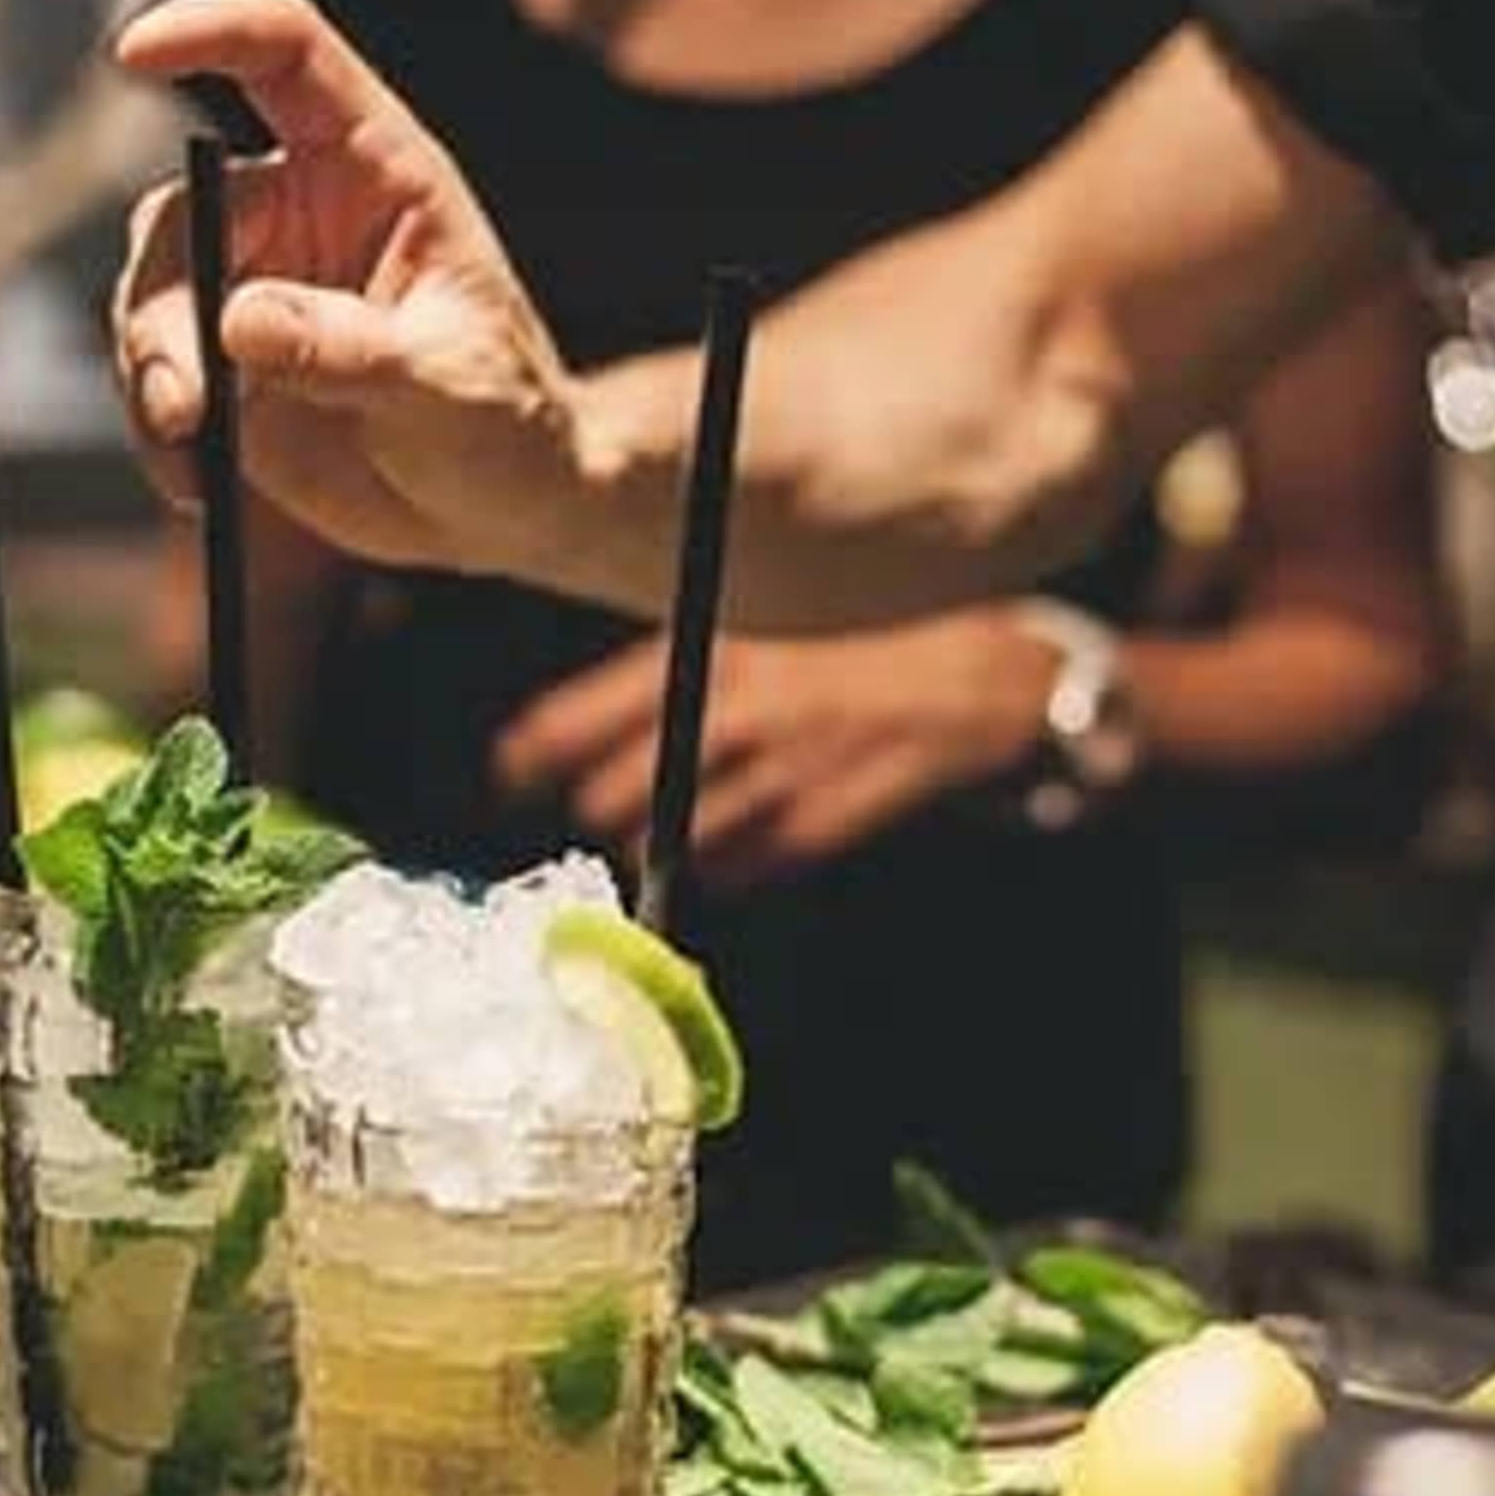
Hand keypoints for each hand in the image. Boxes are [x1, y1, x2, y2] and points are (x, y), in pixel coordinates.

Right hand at [110, 0, 591, 581]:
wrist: (497, 510)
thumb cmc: (504, 426)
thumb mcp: (447, 390)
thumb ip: (349, 353)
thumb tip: (239, 321)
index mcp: (374, 168)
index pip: (285, 56)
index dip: (209, 31)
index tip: (132, 55)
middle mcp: (300, 210)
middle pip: (187, 210)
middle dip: (165, 310)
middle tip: (182, 406)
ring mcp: (253, 286)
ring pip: (150, 295)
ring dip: (151, 375)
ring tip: (193, 455)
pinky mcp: (224, 366)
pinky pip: (153, 377)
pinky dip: (156, 432)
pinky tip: (195, 485)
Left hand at [492, 610, 1064, 894]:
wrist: (988, 679)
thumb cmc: (866, 646)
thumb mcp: (769, 627)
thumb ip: (684, 671)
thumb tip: (587, 726)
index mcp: (715, 650)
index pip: (583, 712)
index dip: (531, 754)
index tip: (506, 775)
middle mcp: (740, 710)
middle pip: (614, 793)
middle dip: (599, 812)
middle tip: (595, 815)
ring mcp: (784, 771)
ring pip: (673, 841)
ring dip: (658, 851)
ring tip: (655, 844)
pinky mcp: (826, 821)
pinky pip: (744, 866)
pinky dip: (727, 868)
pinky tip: (729, 856)